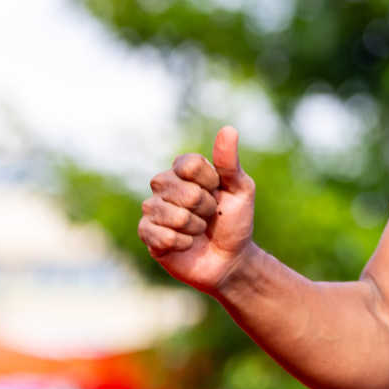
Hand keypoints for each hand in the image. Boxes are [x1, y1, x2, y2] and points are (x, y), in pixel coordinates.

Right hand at [139, 126, 256, 293]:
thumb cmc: (235, 221)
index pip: (189, 165)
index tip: (219, 191)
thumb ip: (230, 162)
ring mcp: (152, 209)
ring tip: (199, 230)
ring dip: (196, 227)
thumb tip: (228, 129)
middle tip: (210, 215)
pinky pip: (164, 235)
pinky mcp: (147, 234)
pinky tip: (186, 244)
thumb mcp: (241, 189)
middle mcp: (163, 185)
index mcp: (183, 169)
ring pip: (174, 216)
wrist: (229, 259)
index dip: (210, 182)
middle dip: (206, 208)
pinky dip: (184, 243)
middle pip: (184, 192)